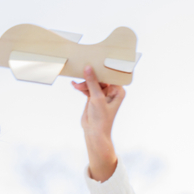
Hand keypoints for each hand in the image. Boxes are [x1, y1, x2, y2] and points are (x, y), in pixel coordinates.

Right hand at [72, 65, 123, 180]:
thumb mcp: (97, 98)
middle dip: (90, 76)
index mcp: (118, 91)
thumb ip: (92, 82)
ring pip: (92, 82)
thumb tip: (88, 67)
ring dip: (84, 83)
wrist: (94, 133)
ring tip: (76, 85)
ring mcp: (102, 94)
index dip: (103, 68)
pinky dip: (81, 87)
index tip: (94, 59)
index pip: (111, 75)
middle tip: (81, 72)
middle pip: (100, 77)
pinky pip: (87, 88)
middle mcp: (111, 91)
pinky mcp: (93, 98)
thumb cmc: (101, 118)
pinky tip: (74, 85)